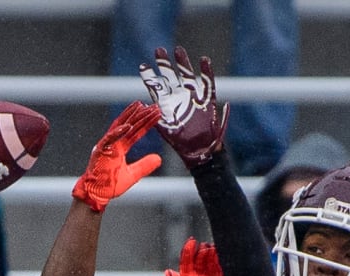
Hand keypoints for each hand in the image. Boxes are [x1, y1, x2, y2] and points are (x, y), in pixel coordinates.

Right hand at [71, 101, 162, 212]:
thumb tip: (159, 158)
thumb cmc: (110, 185)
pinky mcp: (100, 150)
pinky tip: (128, 125)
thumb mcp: (133, 175)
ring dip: (129, 116)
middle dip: (141, 115)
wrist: (96, 194)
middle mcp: (113, 143)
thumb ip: (145, 166)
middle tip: (153, 106)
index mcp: (120, 148)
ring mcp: (106, 145)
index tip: (156, 115)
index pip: (136, 132)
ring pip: (119, 126)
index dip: (146, 123)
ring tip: (140, 106)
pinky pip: (109, 139)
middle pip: (129, 125)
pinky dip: (118, 132)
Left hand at [140, 46, 229, 168]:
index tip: (143, 66)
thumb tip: (144, 104)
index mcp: (167, 104)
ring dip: (183, 63)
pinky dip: (206, 73)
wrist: (199, 150)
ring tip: (178, 50)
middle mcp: (178, 97)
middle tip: (159, 50)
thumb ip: (155, 116)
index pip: (156, 86)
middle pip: (171, 76)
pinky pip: (207, 84)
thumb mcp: (165, 129)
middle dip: (165, 64)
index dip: (150, 76)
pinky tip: (204, 60)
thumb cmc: (181, 141)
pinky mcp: (207, 101)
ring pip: (187, 76)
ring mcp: (192, 97)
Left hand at [165, 238, 225, 275]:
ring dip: (214, 254)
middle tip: (205, 246)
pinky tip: (224, 257)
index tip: (192, 241)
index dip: (189, 250)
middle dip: (203, 251)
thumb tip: (168, 272)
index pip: (188, 260)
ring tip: (213, 248)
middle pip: (202, 259)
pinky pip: (224, 272)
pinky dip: (224, 264)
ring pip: (213, 263)